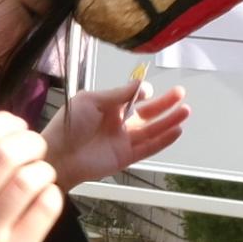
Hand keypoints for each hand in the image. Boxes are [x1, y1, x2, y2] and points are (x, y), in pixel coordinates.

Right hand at [0, 112, 64, 241]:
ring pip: (28, 181)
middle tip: (34, 146)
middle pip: (5, 155)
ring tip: (39, 172)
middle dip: (30, 141)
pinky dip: (51, 193)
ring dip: (42, 168)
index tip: (15, 124)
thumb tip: (10, 125)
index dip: (2, 122)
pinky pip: (46, 208)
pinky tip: (43, 194)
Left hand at [41, 81, 189, 191]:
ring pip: (152, 130)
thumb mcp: (91, 100)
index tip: (148, 89)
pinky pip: (149, 148)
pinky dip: (163, 140)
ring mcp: (123, 140)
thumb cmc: (67, 125)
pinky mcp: (126, 157)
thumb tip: (141, 84)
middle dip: (164, 103)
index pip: (132, 97)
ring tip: (185, 110)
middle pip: (147, 113)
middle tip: (180, 93)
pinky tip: (176, 131)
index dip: (142, 92)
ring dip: (169, 120)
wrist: (57, 155)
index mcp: (107, 107)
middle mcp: (118, 123)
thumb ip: (118, 94)